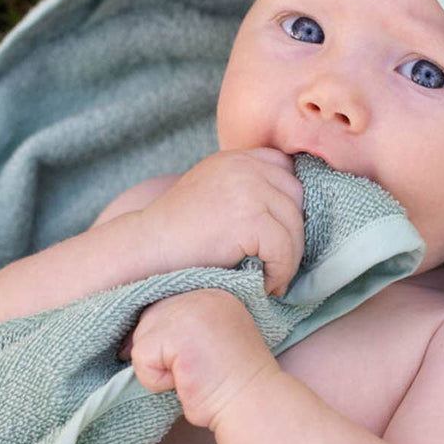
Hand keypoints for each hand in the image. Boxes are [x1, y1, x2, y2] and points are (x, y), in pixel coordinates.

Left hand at [119, 288, 279, 430]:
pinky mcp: (176, 334)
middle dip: (160, 352)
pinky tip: (187, 381)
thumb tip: (129, 341)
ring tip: (192, 374)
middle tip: (194, 369)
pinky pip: (141, 359)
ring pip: (141, 339)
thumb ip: (182, 328)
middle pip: (149, 319)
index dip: (165, 337)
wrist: (252, 402)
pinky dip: (157, 381)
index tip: (188, 358)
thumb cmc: (231, 382)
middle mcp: (202, 294)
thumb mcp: (210, 340)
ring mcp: (190, 311)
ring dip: (160, 368)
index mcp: (213, 294)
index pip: (165, 306)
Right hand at [139, 148, 304, 295]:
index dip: (290, 202)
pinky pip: (284, 249)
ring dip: (290, 258)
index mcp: (236, 158)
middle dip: (294, 231)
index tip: (282, 230)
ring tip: (274, 277)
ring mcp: (248, 190)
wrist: (146, 251)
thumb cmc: (178, 233)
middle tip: (280, 261)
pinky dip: (281, 272)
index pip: (286, 169)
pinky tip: (266, 285)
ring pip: (295, 226)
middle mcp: (244, 167)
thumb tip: (292, 207)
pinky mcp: (250, 219)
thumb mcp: (212, 191)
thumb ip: (244, 187)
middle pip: (297, 197)